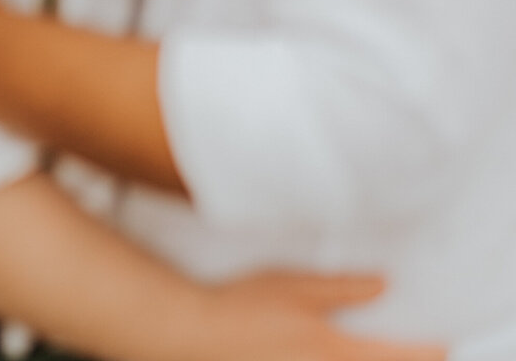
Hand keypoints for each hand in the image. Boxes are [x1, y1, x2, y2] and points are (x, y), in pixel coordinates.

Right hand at [193, 271, 443, 360]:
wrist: (197, 333)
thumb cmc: (243, 305)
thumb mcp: (295, 285)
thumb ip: (342, 288)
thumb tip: (383, 286)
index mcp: (331, 350)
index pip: (392, 357)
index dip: (424, 352)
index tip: (442, 343)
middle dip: (400, 359)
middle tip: (420, 348)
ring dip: (371, 360)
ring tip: (375, 348)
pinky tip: (340, 351)